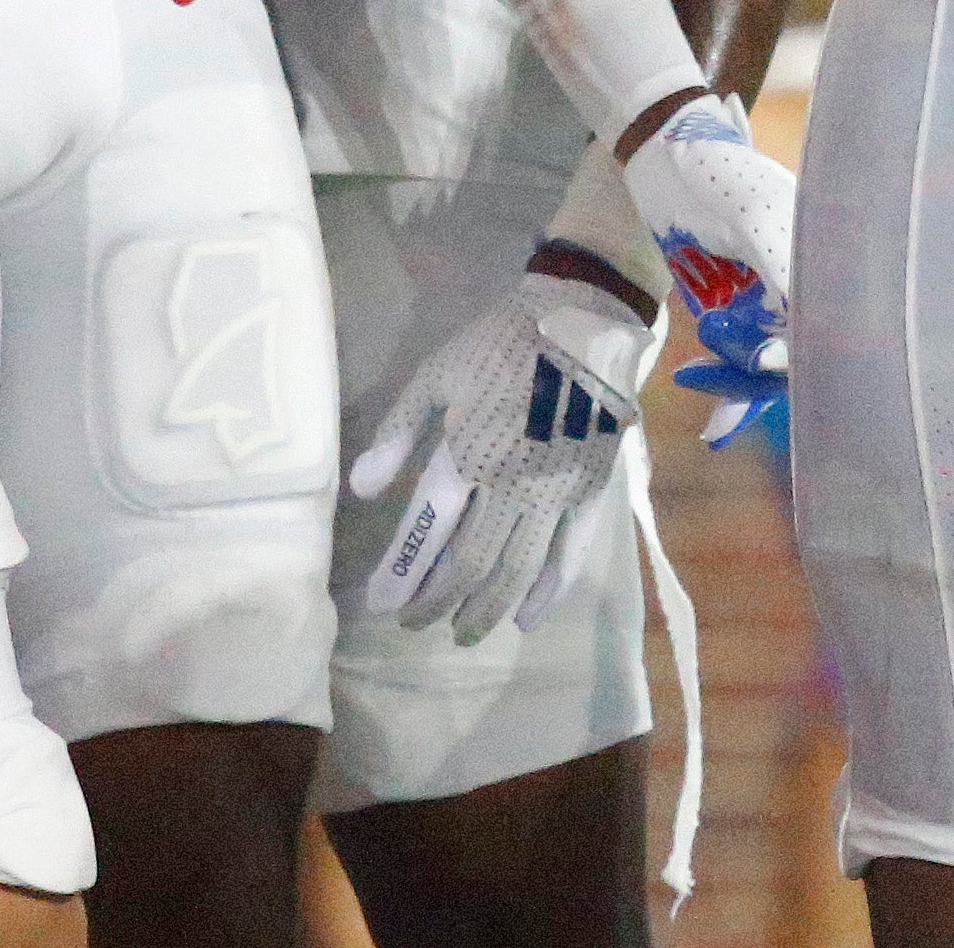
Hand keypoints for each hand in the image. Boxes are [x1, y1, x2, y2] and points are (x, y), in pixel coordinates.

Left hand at [348, 267, 657, 642]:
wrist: (582, 320)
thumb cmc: (499, 345)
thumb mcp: (436, 374)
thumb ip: (398, 432)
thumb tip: (362, 489)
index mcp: (467, 452)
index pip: (427, 533)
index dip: (403, 575)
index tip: (383, 606)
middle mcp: (511, 483)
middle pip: (470, 563)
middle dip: (437, 601)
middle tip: (415, 624)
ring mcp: (556, 491)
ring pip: (518, 570)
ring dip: (487, 609)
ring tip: (463, 633)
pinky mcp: (591, 490)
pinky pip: (570, 554)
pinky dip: (549, 593)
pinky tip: (527, 618)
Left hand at [622, 93, 793, 452]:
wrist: (659, 149)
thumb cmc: (710, 169)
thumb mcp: (749, 216)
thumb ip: (780, 271)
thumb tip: (796, 338)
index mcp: (818, 248)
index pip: (826, 316)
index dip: (798, 348)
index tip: (761, 365)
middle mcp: (800, 274)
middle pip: (796, 346)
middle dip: (755, 372)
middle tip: (704, 372)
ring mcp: (767, 290)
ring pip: (766, 359)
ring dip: (734, 379)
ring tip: (692, 375)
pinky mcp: (735, 300)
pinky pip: (740, 353)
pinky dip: (728, 383)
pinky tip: (714, 425)